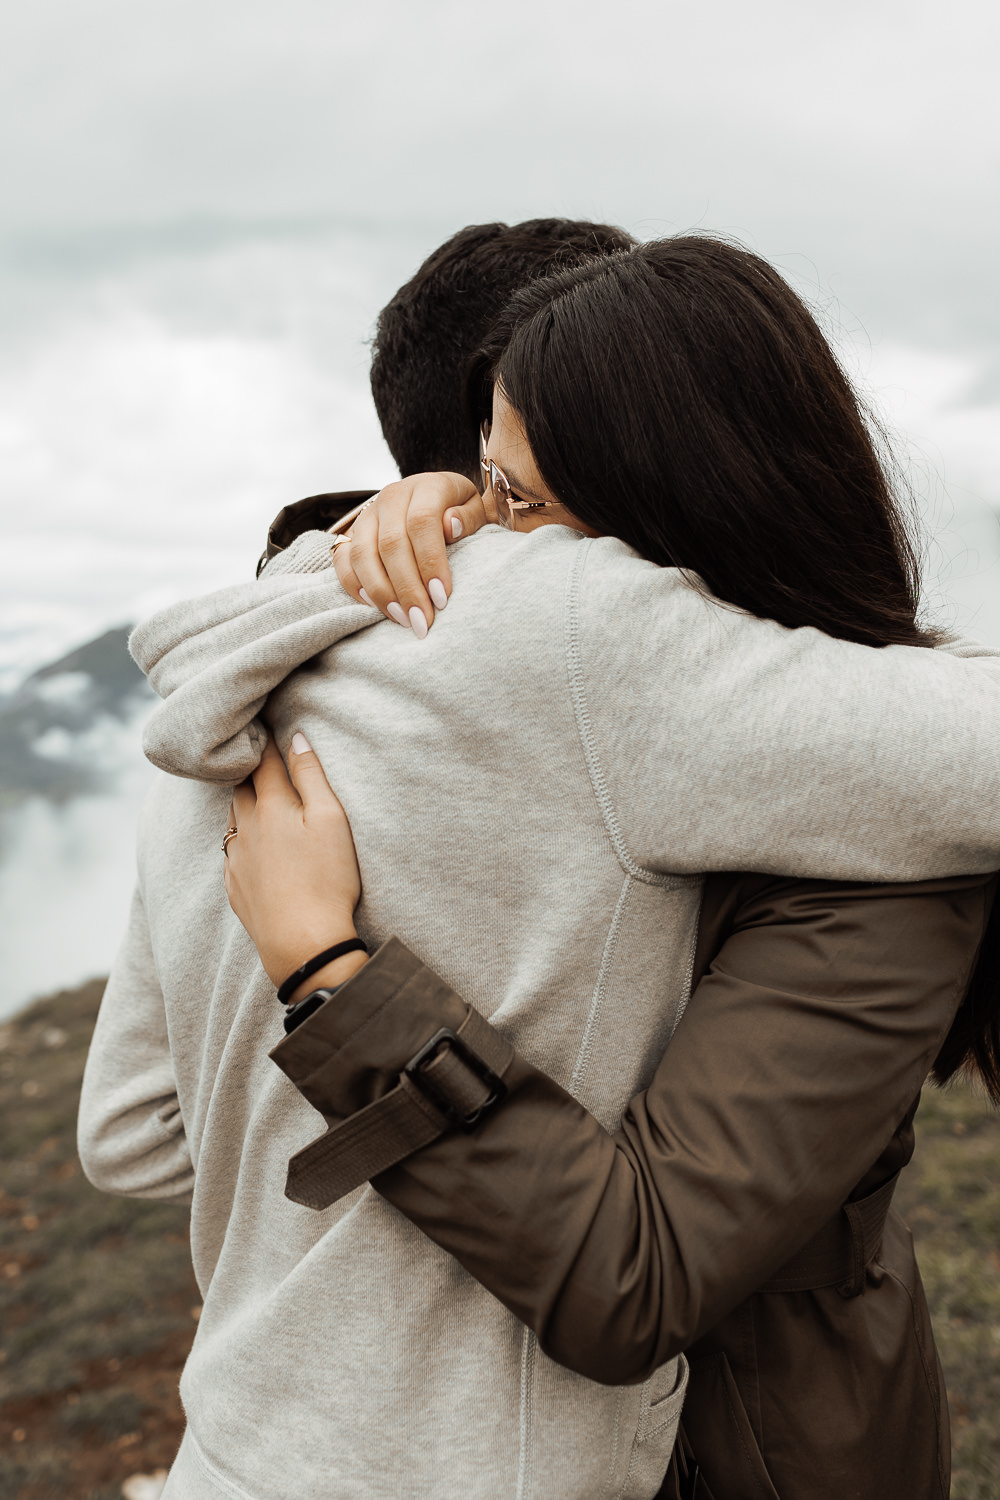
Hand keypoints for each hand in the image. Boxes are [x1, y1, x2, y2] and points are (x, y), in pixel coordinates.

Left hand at [223, 733, 367, 1001]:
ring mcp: (236, 858)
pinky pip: (230, 849)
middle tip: (252, 746)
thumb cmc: (326, 879)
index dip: (265, 737)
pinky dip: (238, 834)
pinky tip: (247, 838)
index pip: (264, 760)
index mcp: (271, 806)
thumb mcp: (331, 820)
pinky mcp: (235, 886)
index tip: (263, 717)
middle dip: (246, 764)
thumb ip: (311, 776)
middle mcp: (246, 827)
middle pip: (241, 784)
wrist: (303, 944)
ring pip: (232, 815)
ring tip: (248, 785)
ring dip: (240, 797)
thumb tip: (296, 738)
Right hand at [332, 472, 488, 633]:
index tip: (441, 597)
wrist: (433, 499)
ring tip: (402, 620)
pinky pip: (343, 560)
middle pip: (391, 543)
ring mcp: (368, 515)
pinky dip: (354, 585)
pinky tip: (374, 607)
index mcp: (425, 487)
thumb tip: (451, 526)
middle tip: (422, 621)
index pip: (422, 522)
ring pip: (362, 553)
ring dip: (381, 592)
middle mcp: (391, 497)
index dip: (430, 562)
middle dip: (407, 588)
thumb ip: (469, 517)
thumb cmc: (459, 511)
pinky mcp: (351, 532)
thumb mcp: (475, 508)